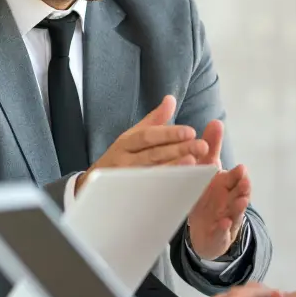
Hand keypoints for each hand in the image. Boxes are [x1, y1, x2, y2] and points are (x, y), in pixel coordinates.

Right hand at [76, 95, 208, 192]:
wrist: (93, 188)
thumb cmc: (120, 158)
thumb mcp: (133, 136)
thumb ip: (155, 120)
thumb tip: (171, 99)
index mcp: (126, 143)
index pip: (148, 136)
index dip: (169, 133)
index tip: (191, 131)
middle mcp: (124, 162)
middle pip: (153, 155)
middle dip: (178, 150)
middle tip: (202, 146)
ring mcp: (126, 181)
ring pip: (152, 175)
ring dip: (174, 169)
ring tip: (194, 163)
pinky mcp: (129, 198)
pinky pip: (149, 193)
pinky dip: (166, 188)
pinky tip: (182, 185)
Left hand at [185, 121, 249, 257]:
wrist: (204, 229)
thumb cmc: (209, 193)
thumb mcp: (208, 170)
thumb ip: (212, 148)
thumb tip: (216, 121)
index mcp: (226, 184)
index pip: (235, 178)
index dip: (239, 175)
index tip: (241, 168)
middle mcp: (230, 200)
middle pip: (240, 194)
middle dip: (243, 189)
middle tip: (245, 182)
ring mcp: (227, 217)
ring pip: (235, 212)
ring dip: (238, 207)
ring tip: (240, 202)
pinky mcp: (219, 234)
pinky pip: (222, 232)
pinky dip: (223, 229)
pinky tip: (222, 224)